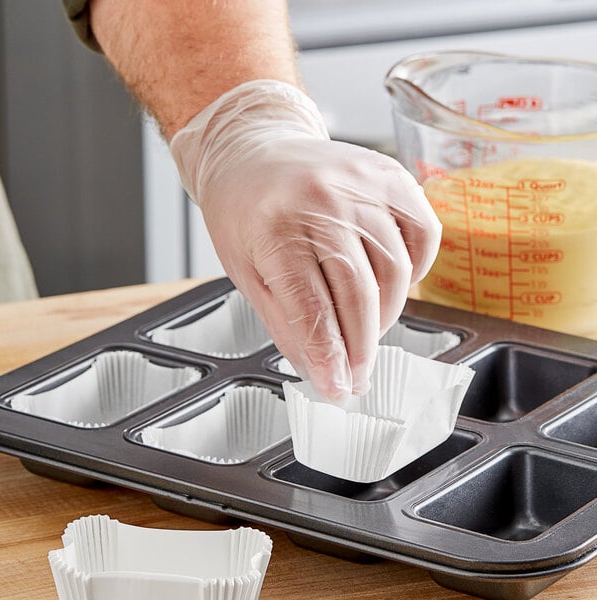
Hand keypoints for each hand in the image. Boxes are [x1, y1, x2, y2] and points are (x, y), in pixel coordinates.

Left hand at [171, 81, 440, 401]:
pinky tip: (393, 284)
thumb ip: (285, 320)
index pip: (311, 308)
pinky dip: (415, 268)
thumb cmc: (244, 210)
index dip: (328, 356)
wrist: (254, 149)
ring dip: (386, 314)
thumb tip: (321, 368)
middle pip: (358, 292)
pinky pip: (424, 232)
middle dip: (361, 347)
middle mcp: (323, 200)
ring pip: (394, 268)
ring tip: (368, 331)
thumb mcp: (245, 269)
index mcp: (274, 227)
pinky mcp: (390, 176)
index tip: (337, 387)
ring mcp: (362, 183)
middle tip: (357, 375)